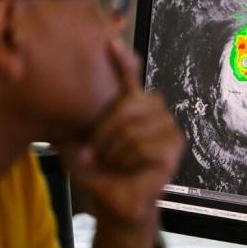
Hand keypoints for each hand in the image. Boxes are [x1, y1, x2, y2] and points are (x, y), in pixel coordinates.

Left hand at [59, 40, 185, 247]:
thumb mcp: (81, 141)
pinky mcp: (175, 149)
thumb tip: (71, 93)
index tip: (110, 43)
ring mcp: (169, 130)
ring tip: (113, 163)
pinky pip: (147, 145)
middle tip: (97, 153)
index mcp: (131, 107)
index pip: (130, 77)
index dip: (123, 60)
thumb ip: (83, 118)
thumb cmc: (99, 172)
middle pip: (132, 102)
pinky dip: (130, 160)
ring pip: (136, 126)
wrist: (112, 204)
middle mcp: (154, 113)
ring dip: (116, 150)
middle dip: (107, 130)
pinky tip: (130, 169)